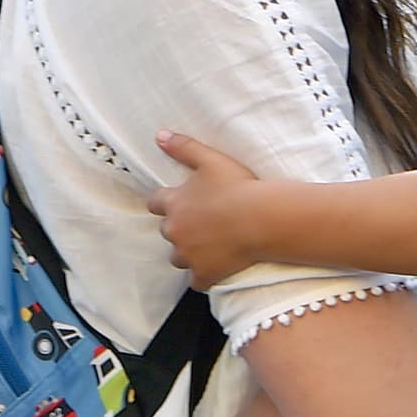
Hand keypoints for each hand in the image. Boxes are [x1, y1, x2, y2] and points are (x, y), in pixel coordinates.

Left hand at [148, 132, 260, 288]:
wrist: (261, 219)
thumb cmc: (237, 187)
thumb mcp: (210, 159)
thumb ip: (183, 147)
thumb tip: (159, 135)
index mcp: (174, 203)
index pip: (155, 203)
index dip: (166, 202)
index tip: (179, 202)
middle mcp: (175, 231)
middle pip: (167, 231)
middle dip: (180, 228)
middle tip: (202, 222)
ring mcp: (188, 255)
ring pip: (178, 257)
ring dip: (189, 252)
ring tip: (210, 245)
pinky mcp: (203, 274)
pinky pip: (196, 280)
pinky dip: (204, 275)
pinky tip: (217, 267)